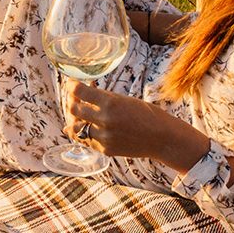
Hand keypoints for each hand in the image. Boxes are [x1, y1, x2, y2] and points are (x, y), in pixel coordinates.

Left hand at [62, 80, 209, 174]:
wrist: (162, 138)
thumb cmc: (147, 115)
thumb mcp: (125, 100)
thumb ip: (104, 98)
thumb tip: (85, 92)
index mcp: (110, 102)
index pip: (79, 92)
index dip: (72, 86)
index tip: (71, 84)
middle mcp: (104, 120)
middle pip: (74, 109)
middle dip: (72, 102)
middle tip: (74, 99)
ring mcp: (104, 137)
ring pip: (76, 127)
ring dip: (74, 120)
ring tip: (78, 115)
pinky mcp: (105, 150)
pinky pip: (86, 140)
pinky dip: (82, 133)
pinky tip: (81, 129)